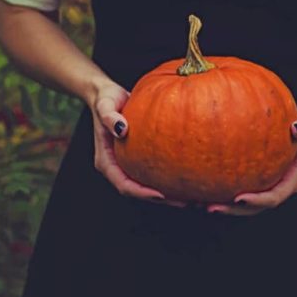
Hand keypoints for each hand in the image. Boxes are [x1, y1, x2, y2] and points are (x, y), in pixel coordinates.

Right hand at [89, 80, 186, 207]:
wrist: (108, 95)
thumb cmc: (106, 99)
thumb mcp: (105, 105)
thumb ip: (109, 116)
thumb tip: (122, 129)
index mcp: (106, 161)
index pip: (124, 185)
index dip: (141, 193)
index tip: (161, 195)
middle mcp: (117, 167)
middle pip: (138, 191)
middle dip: (161, 199)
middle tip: (185, 202)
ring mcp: (127, 164)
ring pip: (147, 185)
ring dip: (168, 193)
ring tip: (192, 195)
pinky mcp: (138, 158)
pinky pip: (154, 172)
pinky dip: (168, 178)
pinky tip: (187, 176)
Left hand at [206, 113, 296, 215]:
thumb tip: (296, 128)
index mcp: (290, 182)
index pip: (273, 198)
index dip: (256, 201)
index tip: (238, 199)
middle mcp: (275, 189)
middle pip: (253, 208)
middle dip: (231, 210)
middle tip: (210, 208)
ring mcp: (262, 187)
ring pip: (240, 203)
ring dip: (220, 205)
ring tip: (196, 202)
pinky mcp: (250, 180)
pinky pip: (233, 186)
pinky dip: (216, 189)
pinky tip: (197, 185)